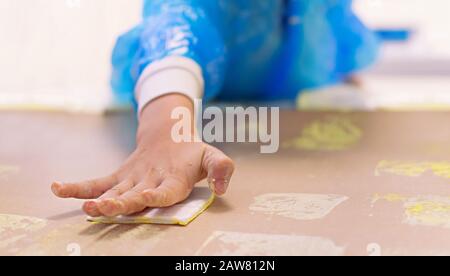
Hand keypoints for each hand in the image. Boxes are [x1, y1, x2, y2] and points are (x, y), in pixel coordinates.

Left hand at [51, 94, 234, 216]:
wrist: (172, 143)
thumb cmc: (192, 154)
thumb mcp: (212, 155)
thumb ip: (221, 167)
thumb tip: (222, 185)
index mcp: (174, 186)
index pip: (166, 194)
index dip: (155, 197)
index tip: (146, 197)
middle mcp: (150, 190)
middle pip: (135, 200)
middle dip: (121, 205)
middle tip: (105, 208)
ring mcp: (131, 186)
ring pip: (115, 196)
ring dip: (100, 202)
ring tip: (86, 207)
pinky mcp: (117, 179)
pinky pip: (96, 184)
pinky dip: (78, 188)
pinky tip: (58, 188)